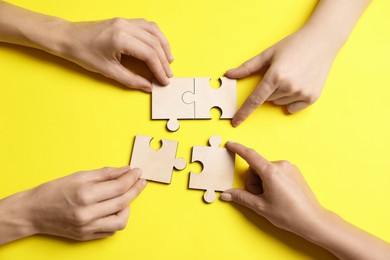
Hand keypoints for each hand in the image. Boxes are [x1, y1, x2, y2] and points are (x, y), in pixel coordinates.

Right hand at [27, 166, 145, 240]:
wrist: (33, 212)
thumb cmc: (54, 190)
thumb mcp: (79, 176)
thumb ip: (105, 174)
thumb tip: (126, 170)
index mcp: (85, 195)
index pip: (119, 186)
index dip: (132, 178)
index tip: (138, 172)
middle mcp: (88, 213)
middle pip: (123, 202)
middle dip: (136, 189)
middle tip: (140, 181)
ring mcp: (87, 228)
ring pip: (121, 221)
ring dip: (128, 208)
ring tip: (125, 197)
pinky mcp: (86, 237)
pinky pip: (110, 231)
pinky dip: (116, 219)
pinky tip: (114, 209)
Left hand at [62, 18, 172, 91]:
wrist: (68, 37)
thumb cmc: (83, 53)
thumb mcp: (108, 71)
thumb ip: (131, 80)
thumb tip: (148, 87)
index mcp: (120, 39)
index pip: (149, 54)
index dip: (160, 69)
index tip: (164, 80)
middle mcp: (125, 26)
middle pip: (154, 43)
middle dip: (164, 61)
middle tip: (168, 74)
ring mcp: (125, 21)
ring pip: (154, 31)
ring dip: (164, 46)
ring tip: (169, 61)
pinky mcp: (124, 20)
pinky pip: (147, 26)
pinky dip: (156, 37)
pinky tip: (158, 47)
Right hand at [221, 142, 323, 235]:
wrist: (312, 220)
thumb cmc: (288, 214)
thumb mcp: (260, 207)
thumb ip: (241, 197)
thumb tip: (226, 194)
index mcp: (271, 172)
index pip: (250, 155)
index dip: (238, 149)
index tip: (230, 144)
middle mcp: (281, 165)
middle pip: (256, 167)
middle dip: (253, 181)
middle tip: (259, 197)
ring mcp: (289, 167)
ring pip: (266, 170)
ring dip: (262, 181)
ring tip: (271, 197)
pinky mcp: (294, 171)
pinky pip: (276, 171)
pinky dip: (271, 180)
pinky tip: (278, 194)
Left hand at [226, 27, 338, 126]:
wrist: (321, 41)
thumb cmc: (293, 45)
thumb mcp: (268, 54)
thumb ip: (247, 67)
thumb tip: (229, 75)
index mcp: (275, 76)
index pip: (255, 100)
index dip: (243, 112)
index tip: (236, 122)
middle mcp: (288, 87)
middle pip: (267, 99)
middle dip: (269, 89)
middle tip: (281, 73)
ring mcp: (301, 93)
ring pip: (279, 103)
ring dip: (280, 94)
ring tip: (292, 76)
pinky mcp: (312, 98)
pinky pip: (292, 108)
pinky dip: (291, 100)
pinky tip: (298, 84)